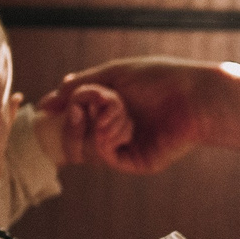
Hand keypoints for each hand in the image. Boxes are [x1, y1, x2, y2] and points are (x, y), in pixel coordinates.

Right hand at [51, 57, 228, 173]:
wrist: (194, 96)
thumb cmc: (159, 79)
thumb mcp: (112, 75)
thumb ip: (78, 89)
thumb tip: (45, 105)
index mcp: (107, 110)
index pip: (71, 121)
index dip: (61, 115)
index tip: (51, 107)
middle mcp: (113, 131)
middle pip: (71, 140)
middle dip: (71, 121)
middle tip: (81, 107)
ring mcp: (123, 149)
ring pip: (84, 150)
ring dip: (92, 125)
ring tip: (114, 107)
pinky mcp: (135, 163)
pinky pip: (104, 157)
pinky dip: (104, 138)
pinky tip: (120, 124)